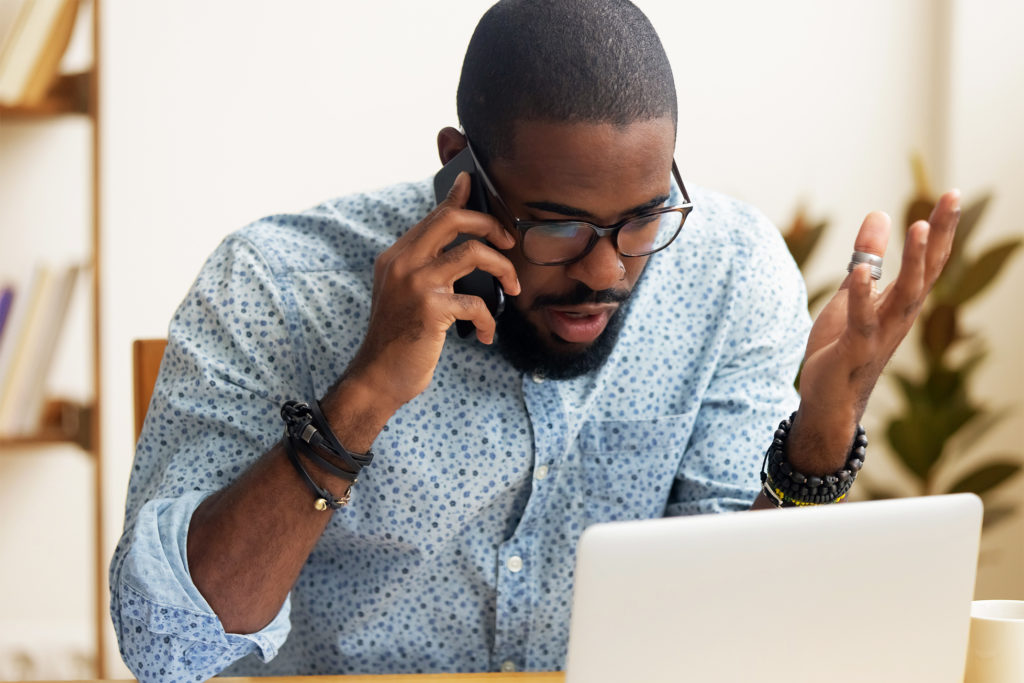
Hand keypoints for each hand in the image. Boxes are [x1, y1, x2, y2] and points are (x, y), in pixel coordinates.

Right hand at [338, 172, 520, 413]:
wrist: (377, 378)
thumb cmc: (399, 339)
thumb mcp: (406, 295)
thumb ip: (425, 268)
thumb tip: (459, 245)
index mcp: (397, 256)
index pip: (435, 216)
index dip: (459, 197)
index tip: (473, 183)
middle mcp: (403, 263)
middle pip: (453, 219)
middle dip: (490, 225)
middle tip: (508, 243)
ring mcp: (416, 283)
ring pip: (473, 252)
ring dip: (503, 269)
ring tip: (513, 289)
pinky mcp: (431, 309)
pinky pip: (477, 303)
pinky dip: (489, 320)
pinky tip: (487, 335)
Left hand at [789, 190, 960, 472]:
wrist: (829, 401)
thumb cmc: (842, 348)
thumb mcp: (853, 295)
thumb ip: (868, 258)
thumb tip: (880, 214)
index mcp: (900, 303)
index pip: (927, 261)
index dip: (940, 229)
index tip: (952, 194)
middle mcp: (898, 318)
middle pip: (925, 272)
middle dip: (938, 236)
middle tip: (951, 198)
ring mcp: (879, 335)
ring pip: (904, 296)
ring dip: (912, 262)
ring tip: (916, 226)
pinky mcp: (853, 352)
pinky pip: (861, 322)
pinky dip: (860, 295)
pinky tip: (859, 270)